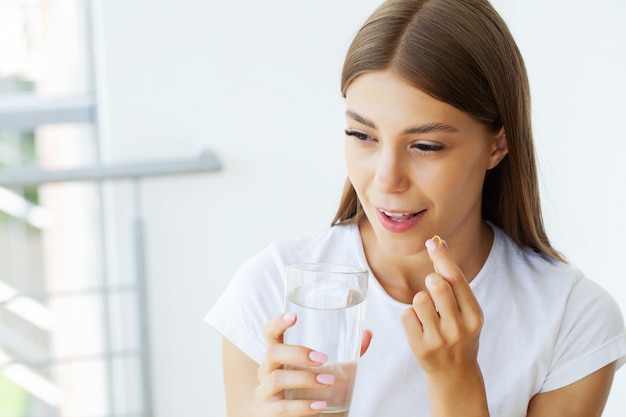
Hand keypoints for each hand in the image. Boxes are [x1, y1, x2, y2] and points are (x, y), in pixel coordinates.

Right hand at [253, 313, 372, 416]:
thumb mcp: (332, 374)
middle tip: (323, 358)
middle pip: (272, 353)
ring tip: (329, 382)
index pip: (271, 334)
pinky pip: (281, 408)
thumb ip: (349, 355)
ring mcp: (263, 395)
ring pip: (276, 379)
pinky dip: (302, 406)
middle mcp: (267, 372)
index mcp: (280, 357)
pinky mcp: (265, 415)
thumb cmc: (316, 395)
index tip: (294, 316)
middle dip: (297, 353)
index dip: (278, 322)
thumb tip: (368, 333)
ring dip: (304, 379)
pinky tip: (320, 406)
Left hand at [401, 236, 483, 375]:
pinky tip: (420, 326)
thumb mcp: (465, 310)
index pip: (457, 279)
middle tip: (433, 288)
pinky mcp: (421, 348)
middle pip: (437, 285)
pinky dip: (411, 316)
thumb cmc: (459, 333)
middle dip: (431, 280)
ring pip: (419, 299)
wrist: (455, 374)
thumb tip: (438, 244)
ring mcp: (440, 340)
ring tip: (428, 313)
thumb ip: (453, 280)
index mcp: (474, 316)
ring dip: (420, 301)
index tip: (432, 243)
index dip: (443, 258)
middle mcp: (459, 328)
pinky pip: (407, 315)